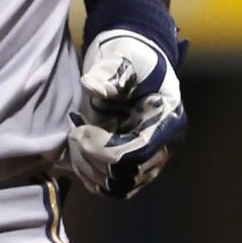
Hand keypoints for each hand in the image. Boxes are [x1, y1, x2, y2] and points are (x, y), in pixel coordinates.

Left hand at [68, 29, 185, 198]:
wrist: (131, 61)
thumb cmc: (130, 56)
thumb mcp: (122, 56)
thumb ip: (110, 72)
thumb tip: (90, 86)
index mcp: (167, 121)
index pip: (138, 154)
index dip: (105, 149)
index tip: (80, 129)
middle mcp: (162, 147)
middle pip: (126, 176)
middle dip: (93, 157)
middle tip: (74, 130)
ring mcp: (147, 160)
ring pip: (116, 186)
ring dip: (88, 167)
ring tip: (74, 136)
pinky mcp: (131, 166)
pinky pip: (110, 186)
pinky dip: (88, 173)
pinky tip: (77, 147)